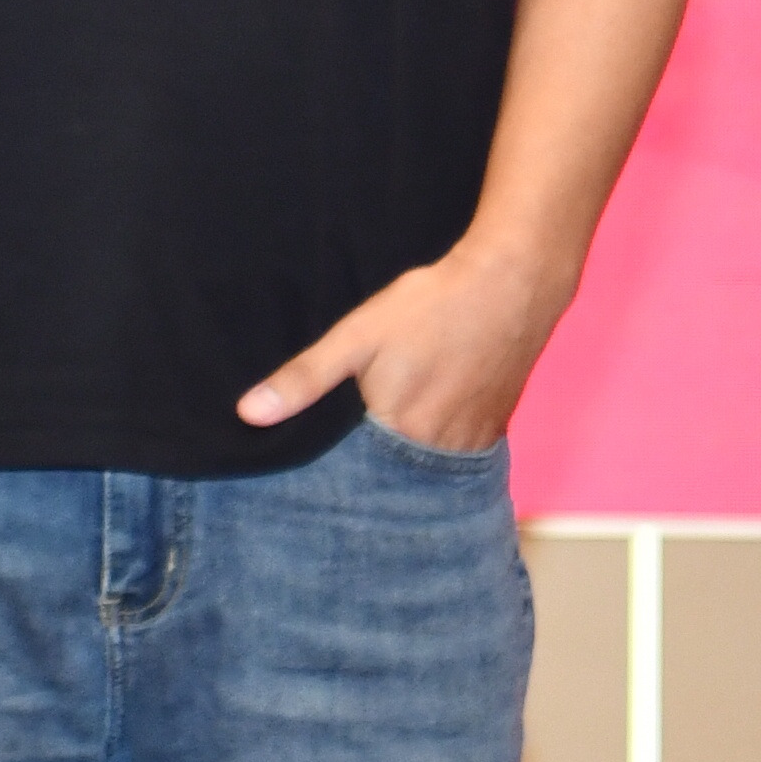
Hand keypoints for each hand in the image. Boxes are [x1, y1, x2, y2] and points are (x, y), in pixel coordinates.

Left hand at [235, 234, 574, 454]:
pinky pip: (456, 456)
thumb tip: (248, 414)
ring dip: (407, 463)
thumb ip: (305, 378)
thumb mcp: (358, 334)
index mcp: (399, 436)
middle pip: (393, 476)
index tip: (314, 474)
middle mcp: (439, 453)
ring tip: (386, 443)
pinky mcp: (494, 429)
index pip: (355, 478)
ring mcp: (472, 444)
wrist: (511, 284)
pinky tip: (426, 426)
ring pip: (426, 469)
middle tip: (352, 452)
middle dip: (372, 473)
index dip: (336, 473)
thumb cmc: (430, 306)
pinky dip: (438, 450)